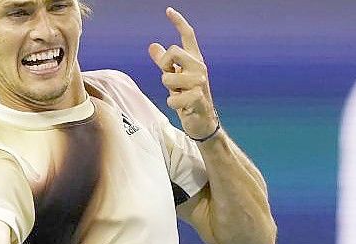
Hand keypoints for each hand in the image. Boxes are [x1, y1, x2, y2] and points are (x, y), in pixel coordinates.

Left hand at [148, 7, 216, 139]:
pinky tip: (182, 107)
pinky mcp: (198, 98)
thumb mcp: (174, 77)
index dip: (178, 22)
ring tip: (179, 95)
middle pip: (173, 51)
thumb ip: (164, 63)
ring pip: (168, 78)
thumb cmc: (187, 96)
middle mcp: (200, 67)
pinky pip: (172, 99)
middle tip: (170, 78)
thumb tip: (152, 45)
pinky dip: (172, 104)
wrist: (202, 121)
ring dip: (168, 90)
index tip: (168, 10)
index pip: (188, 36)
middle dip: (165, 66)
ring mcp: (200, 82)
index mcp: (195, 60)